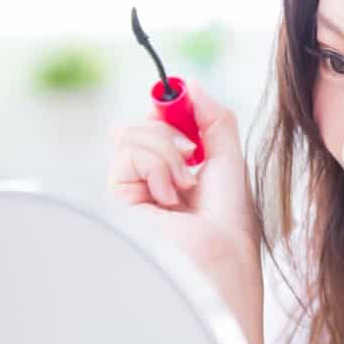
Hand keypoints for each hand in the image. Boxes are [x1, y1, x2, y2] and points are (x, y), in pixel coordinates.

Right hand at [106, 78, 262, 311]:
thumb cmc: (227, 221)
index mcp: (177, 177)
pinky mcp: (115, 199)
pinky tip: (165, 199)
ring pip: (130, 134)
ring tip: (182, 189)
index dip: (170, 113)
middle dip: (169, 133)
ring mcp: (131, 192)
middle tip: (190, 156)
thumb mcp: (228, 159)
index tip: (182, 103)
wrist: (216, 259)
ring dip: (166, 154)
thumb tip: (191, 84)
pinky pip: (127, 152)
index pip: (159, 128)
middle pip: (141, 126)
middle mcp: (150, 184)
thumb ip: (213, 119)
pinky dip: (155, 167)